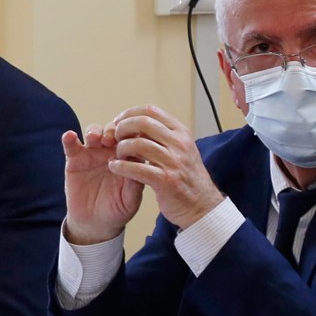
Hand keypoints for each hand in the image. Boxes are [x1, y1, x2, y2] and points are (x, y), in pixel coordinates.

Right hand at [62, 122, 147, 243]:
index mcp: (128, 159)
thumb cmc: (117, 210)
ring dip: (95, 131)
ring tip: (95, 138)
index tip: (131, 139)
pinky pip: (71, 145)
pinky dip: (69, 138)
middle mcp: (111, 152)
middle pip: (113, 131)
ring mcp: (92, 154)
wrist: (95, 222)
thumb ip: (135, 184)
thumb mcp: (130, 200)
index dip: (132, 135)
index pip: (132, 139)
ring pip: (94, 132)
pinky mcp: (75, 159)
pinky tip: (69, 136)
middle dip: (113, 130)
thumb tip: (139, 165)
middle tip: (111, 139)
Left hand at [96, 105, 224, 228]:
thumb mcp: (180, 149)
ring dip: (120, 148)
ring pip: (138, 144)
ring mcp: (174, 162)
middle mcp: (179, 144)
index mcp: (181, 133)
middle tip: (114, 137)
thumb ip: (162, 135)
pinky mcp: (166, 181)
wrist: (201, 205)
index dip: (129, 113)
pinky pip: (136, 168)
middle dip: (122, 128)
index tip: (118, 121)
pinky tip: (114, 167)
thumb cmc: (186, 177)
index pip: (151, 110)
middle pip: (143, 123)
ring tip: (116, 155)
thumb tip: (137, 123)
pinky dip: (121, 166)